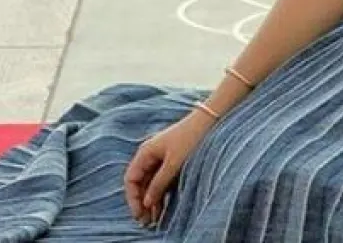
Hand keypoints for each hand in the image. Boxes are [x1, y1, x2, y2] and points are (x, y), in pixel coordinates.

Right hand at [123, 110, 214, 228]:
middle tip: (147, 222)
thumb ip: (159, 183)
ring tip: (155, 219)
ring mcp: (161, 157)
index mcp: (146, 152)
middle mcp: (150, 154)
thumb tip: (146, 202)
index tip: (139, 214)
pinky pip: (162, 180)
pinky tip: (164, 207)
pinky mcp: (173, 160)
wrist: (211, 119)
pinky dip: (161, 193)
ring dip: (152, 200)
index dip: (133, 198)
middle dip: (142, 202)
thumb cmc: (192, 137)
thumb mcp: (175, 163)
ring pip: (151, 183)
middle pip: (140, 183)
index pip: (131, 179)